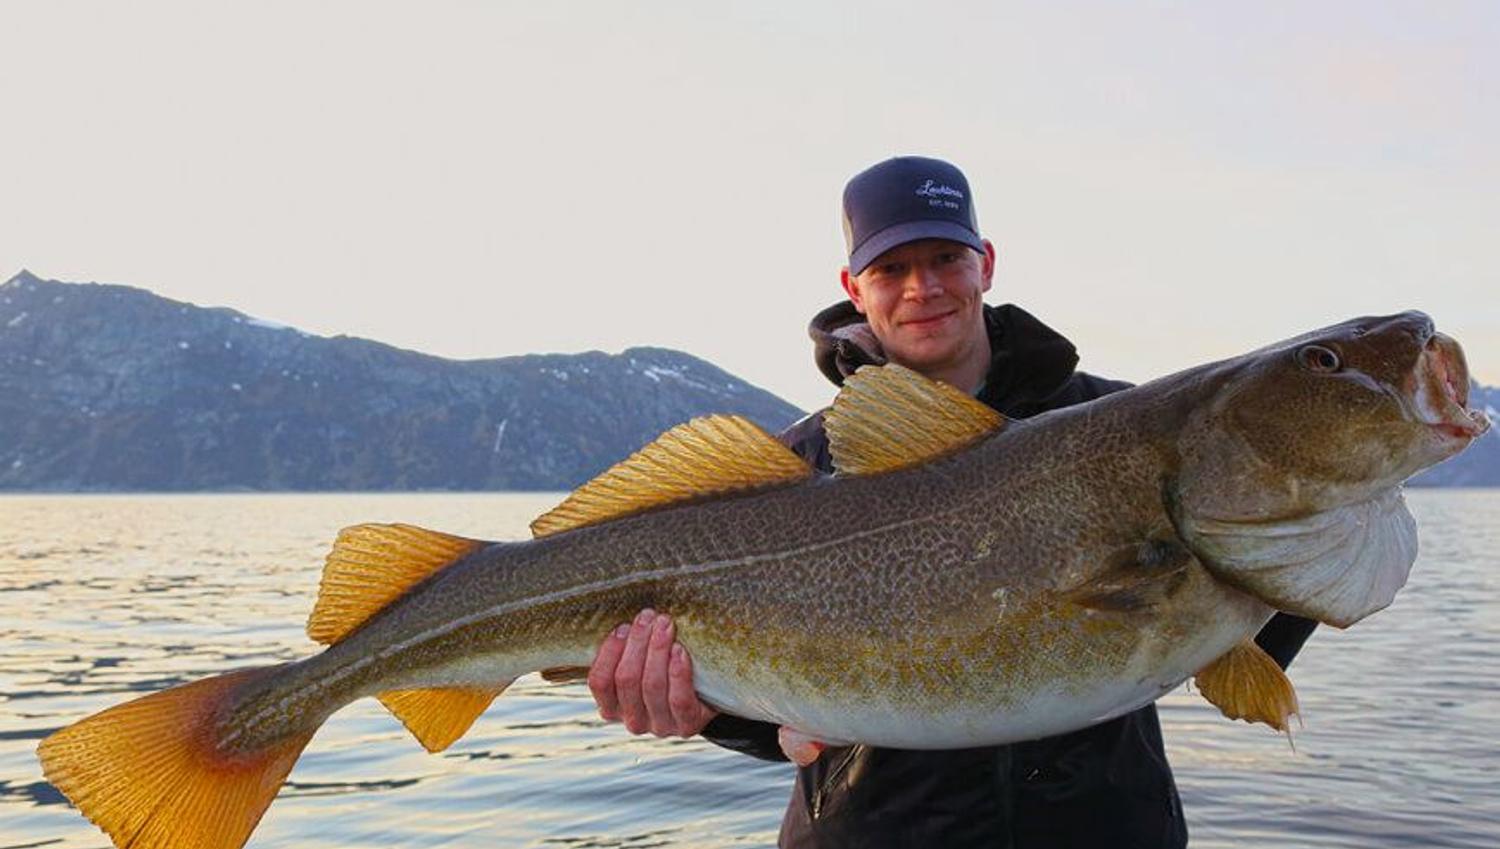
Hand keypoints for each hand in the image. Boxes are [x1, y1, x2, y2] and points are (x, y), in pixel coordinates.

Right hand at [588, 608, 718, 737]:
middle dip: (637, 642)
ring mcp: (659, 726)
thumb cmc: (665, 670)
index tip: (622, 626)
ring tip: (665, 624)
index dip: (609, 652)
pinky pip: (679, 699)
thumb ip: (628, 647)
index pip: (599, 682)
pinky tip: (679, 650)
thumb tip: (626, 612)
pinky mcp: (686, 725)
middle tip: (648, 616)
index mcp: (612, 708)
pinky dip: (678, 672)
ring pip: (651, 685)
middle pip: (627, 679)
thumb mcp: (641, 662)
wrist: (705, 695)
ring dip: (657, 649)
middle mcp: (633, 721)